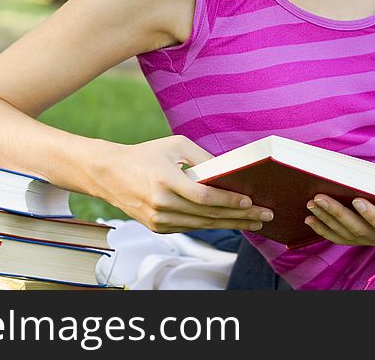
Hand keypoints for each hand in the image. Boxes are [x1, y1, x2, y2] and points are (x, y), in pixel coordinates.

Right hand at [99, 135, 273, 233]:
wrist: (110, 174)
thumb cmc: (146, 154)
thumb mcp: (175, 145)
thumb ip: (203, 159)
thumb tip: (230, 172)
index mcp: (165, 180)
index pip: (203, 196)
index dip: (228, 201)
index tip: (249, 201)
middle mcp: (161, 203)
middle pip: (208, 214)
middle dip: (240, 216)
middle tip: (264, 215)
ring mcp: (159, 219)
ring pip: (202, 225)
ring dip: (231, 224)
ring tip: (254, 222)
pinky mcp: (158, 227)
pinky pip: (191, 227)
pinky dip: (212, 224)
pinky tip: (230, 221)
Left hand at [303, 181, 374, 247]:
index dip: (372, 217)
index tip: (357, 200)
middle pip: (360, 231)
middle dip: (337, 214)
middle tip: (319, 198)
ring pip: (348, 235)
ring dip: (327, 221)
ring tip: (311, 205)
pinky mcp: (367, 238)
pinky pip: (344, 238)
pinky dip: (326, 230)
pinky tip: (311, 220)